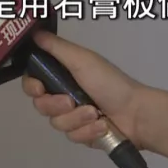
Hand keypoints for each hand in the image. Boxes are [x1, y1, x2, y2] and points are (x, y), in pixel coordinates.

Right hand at [22, 30, 152, 149]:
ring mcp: (72, 116)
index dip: (32, 87)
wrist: (136, 114)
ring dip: (76, 119)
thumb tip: (33, 31)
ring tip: (95, 114)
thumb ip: (56, 47)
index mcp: (62, 75)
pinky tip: (101, 125)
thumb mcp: (82, 59)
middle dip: (55, 105)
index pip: (32, 83)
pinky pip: (72, 136)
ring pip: (57, 123)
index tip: (40, 88)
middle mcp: (63, 95)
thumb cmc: (109, 83)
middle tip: (70, 101)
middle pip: (40, 105)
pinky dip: (87, 131)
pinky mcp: (82, 134)